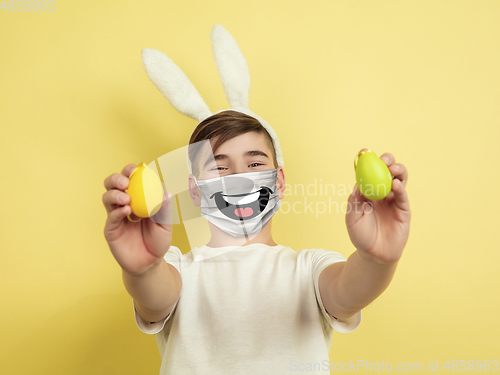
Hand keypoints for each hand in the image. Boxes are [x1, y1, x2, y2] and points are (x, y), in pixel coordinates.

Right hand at [102, 164, 173, 275]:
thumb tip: (166, 191)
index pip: (130, 180)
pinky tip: (127, 211)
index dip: (130, 171)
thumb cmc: (158, 242)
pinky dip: (117, 211)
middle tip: (125, 183)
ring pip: (107, 198)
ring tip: (126, 199)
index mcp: (138, 199)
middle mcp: (125, 205)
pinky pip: (111, 217)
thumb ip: (165, 209)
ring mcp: (116, 216)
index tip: (135, 168)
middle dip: (116, 179)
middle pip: (113, 185)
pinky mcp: (111, 229)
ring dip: (115, 194)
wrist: (150, 263)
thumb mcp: (166, 224)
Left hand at [345, 149, 410, 263]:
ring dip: (398, 171)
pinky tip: (395, 185)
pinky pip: (403, 197)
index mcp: (368, 192)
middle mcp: (382, 193)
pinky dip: (400, 188)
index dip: (368, 161)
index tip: (364, 151)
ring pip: (399, 180)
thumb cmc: (360, 236)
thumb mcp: (352, 218)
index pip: (370, 172)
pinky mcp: (403, 211)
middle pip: (387, 171)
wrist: (373, 255)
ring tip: (393, 170)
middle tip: (384, 160)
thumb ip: (354, 201)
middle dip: (387, 161)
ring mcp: (394, 201)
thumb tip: (357, 184)